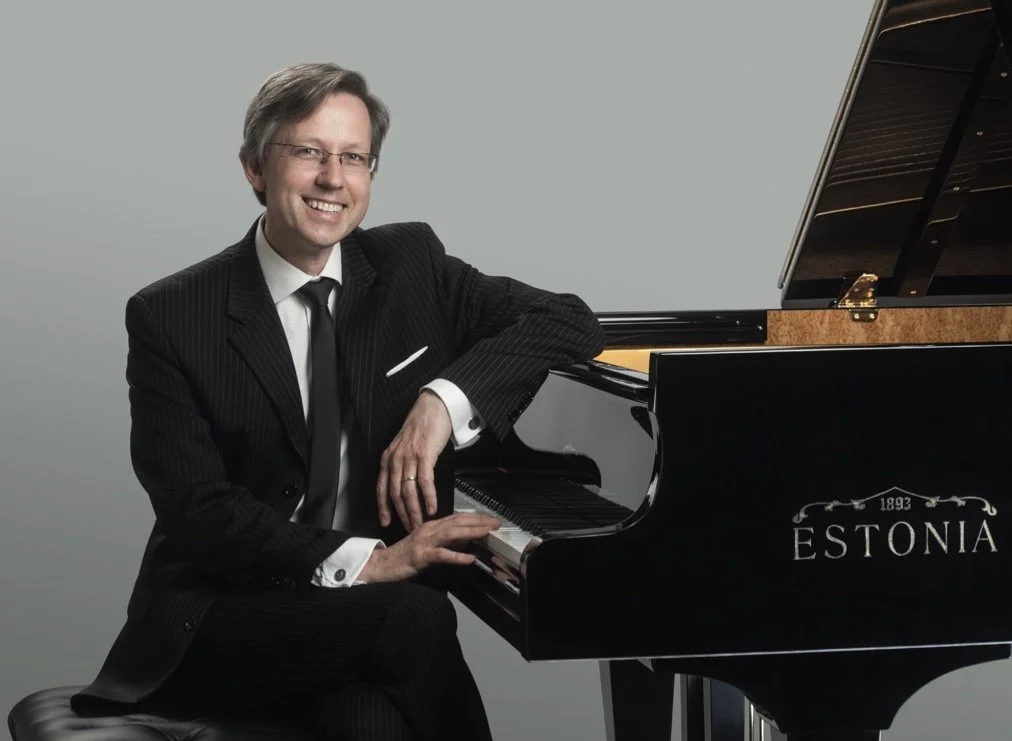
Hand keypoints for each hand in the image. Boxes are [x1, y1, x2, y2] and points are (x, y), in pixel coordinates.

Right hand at [358, 512, 500, 582]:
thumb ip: (446, 542)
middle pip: (457, 522)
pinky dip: (456, 556)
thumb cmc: (404, 557)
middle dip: (479, 521)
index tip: (492, 519)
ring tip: (487, 533)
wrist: (381, 565)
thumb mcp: (429, 546)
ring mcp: (424, 542)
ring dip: (471, 532)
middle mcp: (429, 530)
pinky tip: (469, 558)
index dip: (476, 517)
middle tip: (497, 523)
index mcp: (431, 526)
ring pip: (451, 533)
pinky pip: (441, 555)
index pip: (457, 518)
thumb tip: (465, 542)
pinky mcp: (420, 556)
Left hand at [376, 389, 451, 530]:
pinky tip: (432, 507)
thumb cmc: (421, 427)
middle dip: (402, 514)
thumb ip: (401, 464)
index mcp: (389, 458)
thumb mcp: (404, 447)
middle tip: (409, 528)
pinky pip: (425, 481)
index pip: (382, 488)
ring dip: (414, 510)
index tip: (386, 522)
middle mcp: (396, 459)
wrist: (432, 408)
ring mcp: (409, 457)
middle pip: (395, 494)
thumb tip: (404, 484)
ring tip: (420, 523)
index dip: (383, 507)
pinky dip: (428, 497)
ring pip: (408, 491)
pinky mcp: (425, 455)